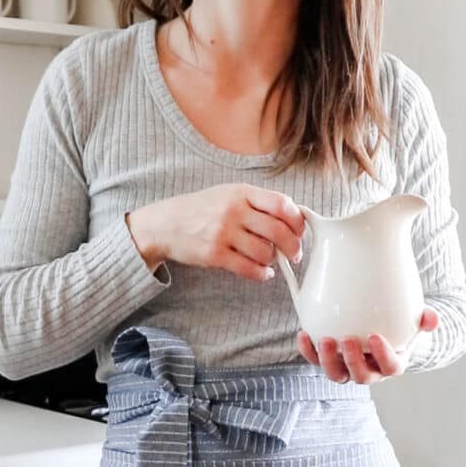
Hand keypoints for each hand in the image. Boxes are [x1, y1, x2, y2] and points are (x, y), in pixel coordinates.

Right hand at [126, 183, 304, 280]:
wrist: (165, 224)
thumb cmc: (200, 210)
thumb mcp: (228, 194)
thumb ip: (257, 202)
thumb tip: (291, 217)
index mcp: (241, 192)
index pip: (282, 204)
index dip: (297, 220)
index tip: (300, 231)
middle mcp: (234, 211)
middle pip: (279, 231)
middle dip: (294, 247)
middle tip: (295, 254)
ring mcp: (224, 234)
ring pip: (266, 252)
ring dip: (274, 260)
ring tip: (270, 260)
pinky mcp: (215, 255)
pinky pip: (249, 269)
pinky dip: (262, 274)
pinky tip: (263, 273)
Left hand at [296, 308, 439, 383]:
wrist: (382, 332)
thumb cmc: (399, 328)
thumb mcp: (414, 323)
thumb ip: (425, 320)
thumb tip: (431, 318)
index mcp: (391, 364)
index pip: (391, 367)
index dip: (383, 355)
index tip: (375, 336)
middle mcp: (369, 371)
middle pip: (361, 376)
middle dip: (352, 360)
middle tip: (346, 339)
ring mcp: (347, 368)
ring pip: (336, 374)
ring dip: (327, 360)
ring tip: (324, 340)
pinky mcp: (328, 361)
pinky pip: (315, 360)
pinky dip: (308, 350)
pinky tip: (303, 334)